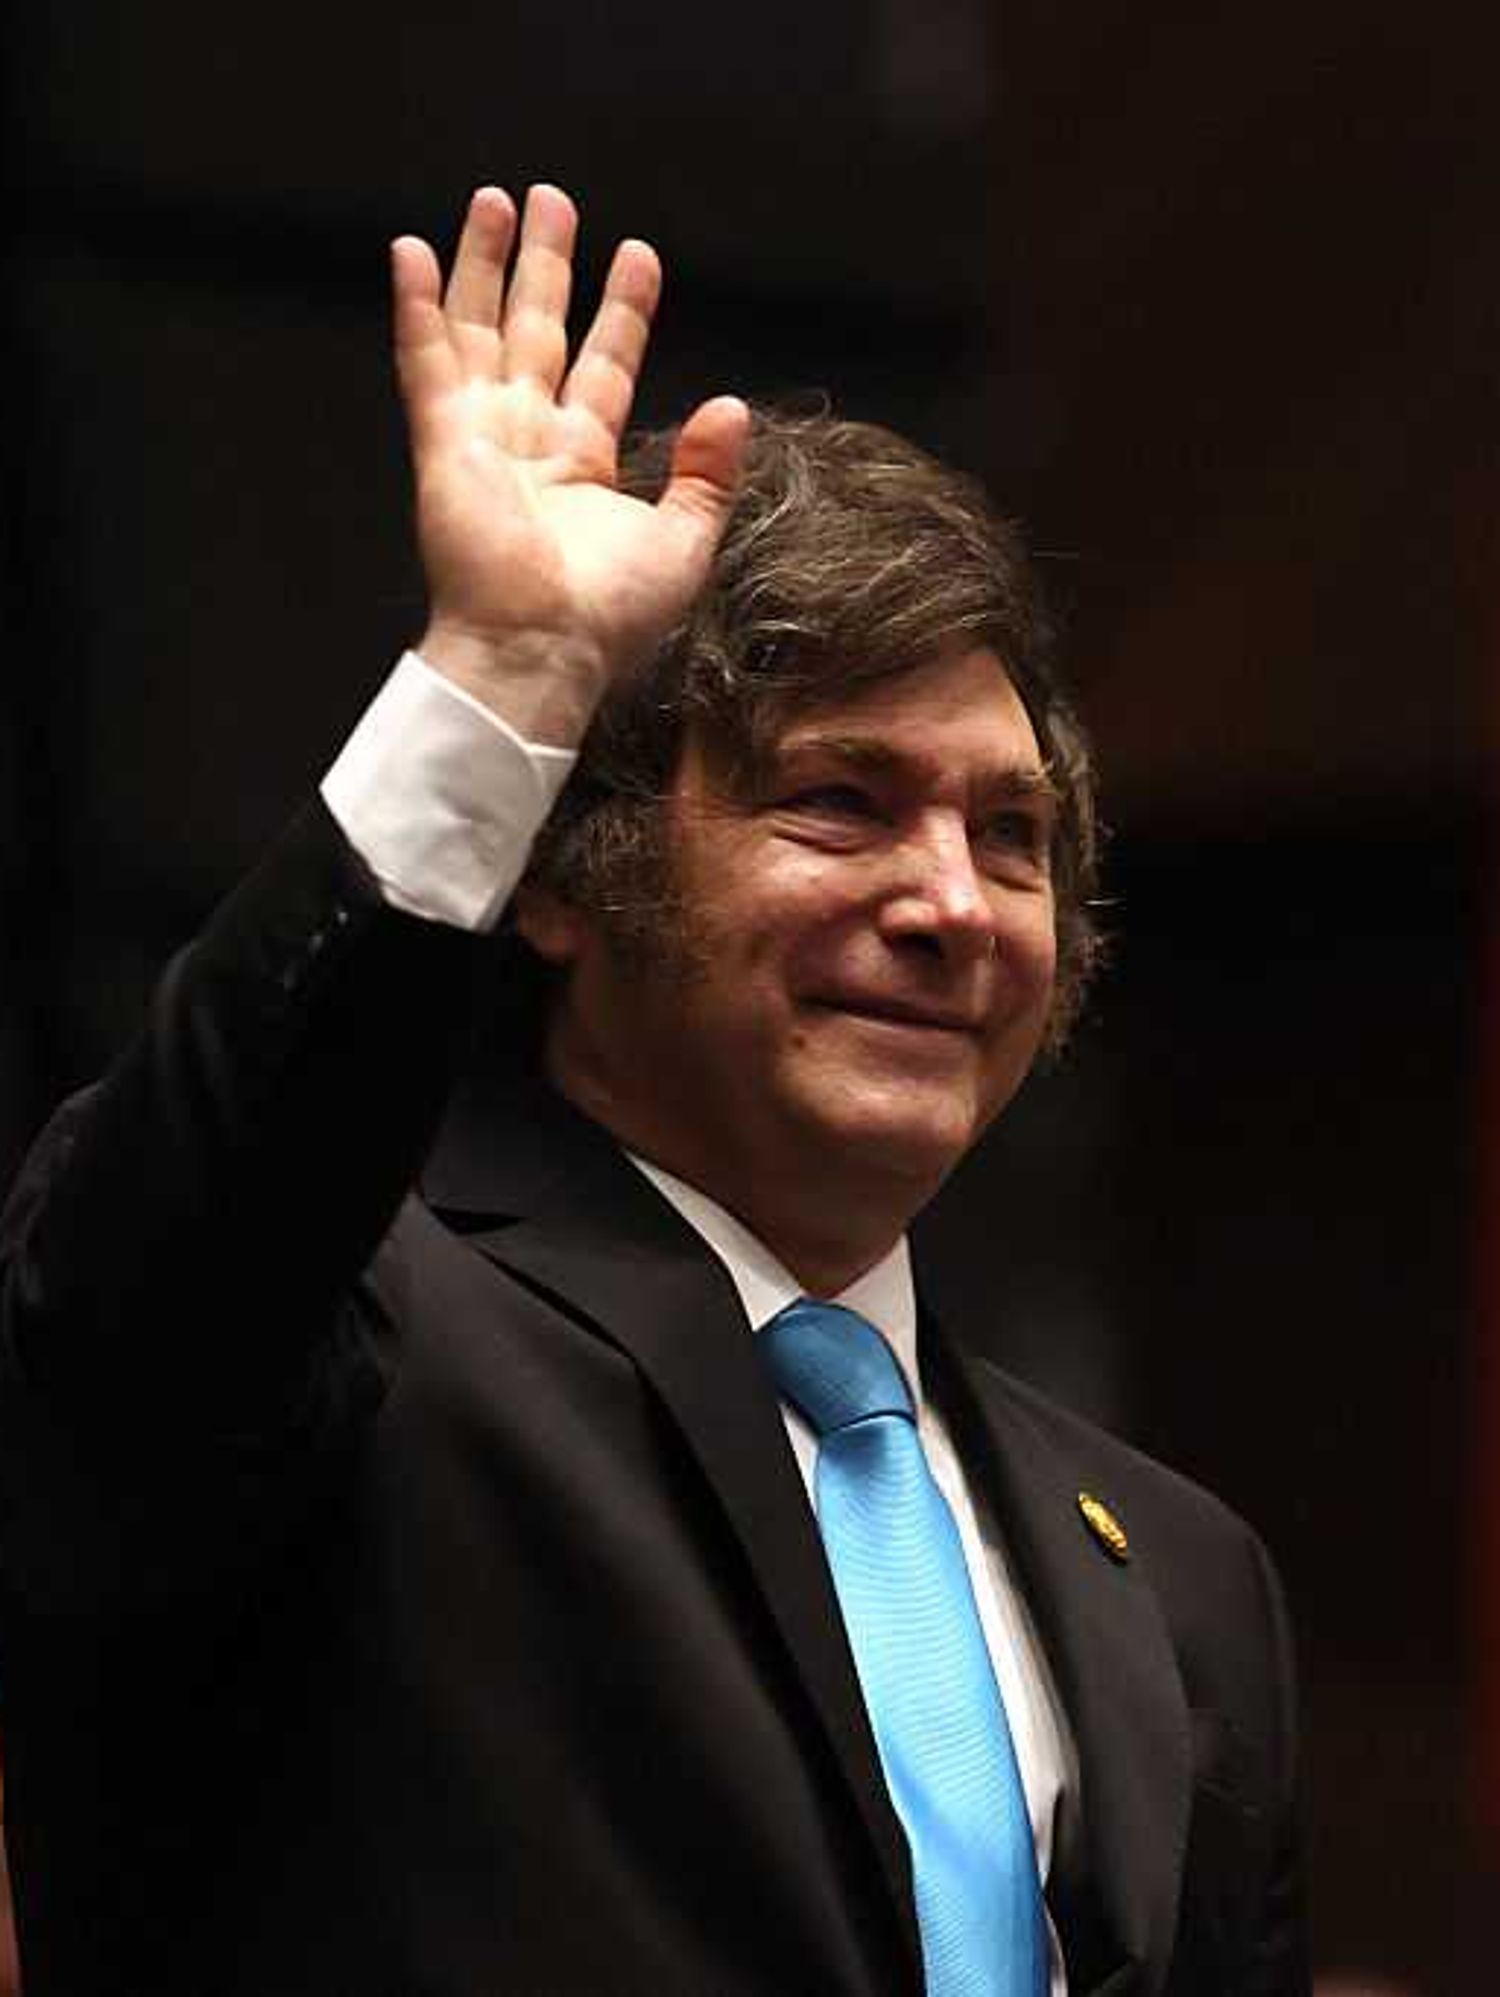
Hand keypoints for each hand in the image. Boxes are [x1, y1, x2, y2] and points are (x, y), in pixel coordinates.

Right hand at [392, 184, 749, 743]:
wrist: (544, 649)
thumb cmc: (609, 616)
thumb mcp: (683, 542)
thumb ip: (707, 475)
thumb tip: (733, 409)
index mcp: (582, 464)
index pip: (604, 365)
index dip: (622, 310)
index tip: (638, 255)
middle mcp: (529, 443)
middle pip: (537, 331)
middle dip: (545, 265)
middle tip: (551, 199)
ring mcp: (482, 439)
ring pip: (480, 329)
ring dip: (484, 264)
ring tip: (495, 199)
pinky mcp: (443, 445)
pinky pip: (426, 362)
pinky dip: (416, 306)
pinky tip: (411, 250)